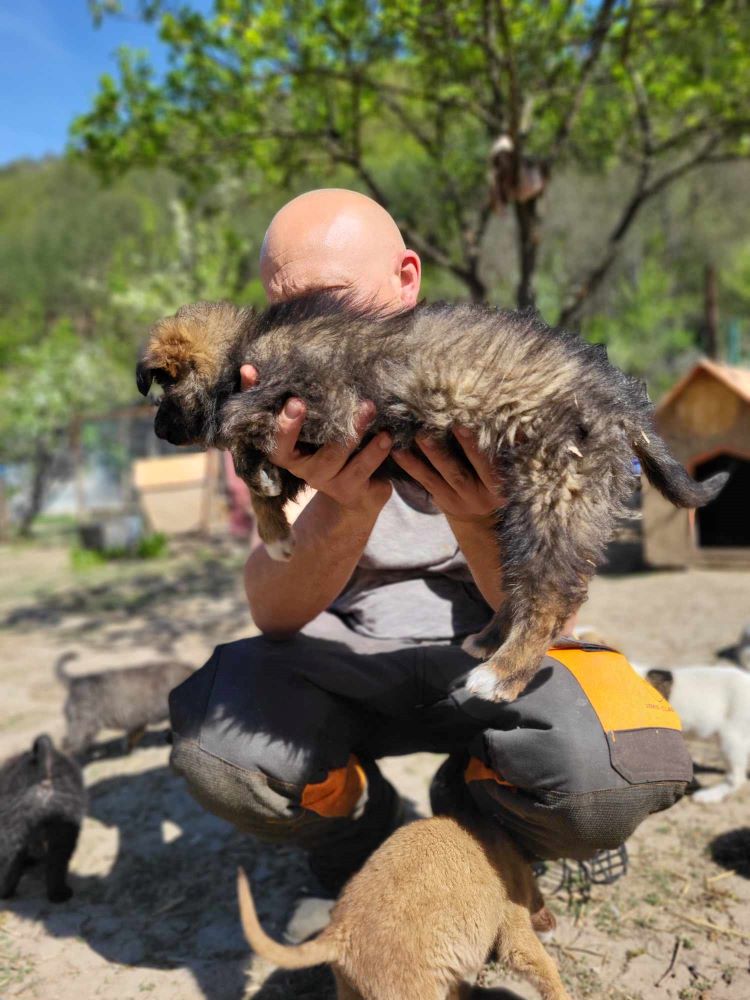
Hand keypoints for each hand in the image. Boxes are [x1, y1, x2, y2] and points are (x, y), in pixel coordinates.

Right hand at [240, 364, 392, 512]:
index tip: (284, 399)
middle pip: (298, 450)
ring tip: (368, 407)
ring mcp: (329, 482)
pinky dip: (375, 452)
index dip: (276, 422)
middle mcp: (304, 470)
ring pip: (335, 458)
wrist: (357, 493)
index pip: (272, 440)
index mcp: (286, 453)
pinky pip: (363, 471)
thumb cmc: (325, 446)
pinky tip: (387, 435)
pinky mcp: (352, 490)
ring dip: (352, 432)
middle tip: (301, 401)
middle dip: (300, 426)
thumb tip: (248, 367)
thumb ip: (278, 399)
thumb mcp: (305, 425)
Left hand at [391, 427, 503, 522]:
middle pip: (457, 474)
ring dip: (420, 459)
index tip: (460, 426)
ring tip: (406, 440)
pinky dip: (411, 467)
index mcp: (499, 487)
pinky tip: (397, 453)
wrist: (487, 520)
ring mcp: (458, 500)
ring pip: (436, 479)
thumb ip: (512, 449)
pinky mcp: (442, 500)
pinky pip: (425, 483)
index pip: (487, 466)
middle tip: (424, 431)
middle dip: (440, 453)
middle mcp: (478, 496)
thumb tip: (510, 421)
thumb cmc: (501, 482)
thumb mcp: (513, 471)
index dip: (473, 448)